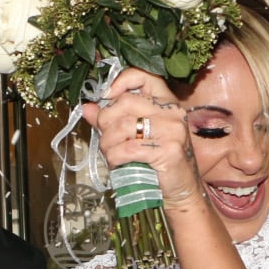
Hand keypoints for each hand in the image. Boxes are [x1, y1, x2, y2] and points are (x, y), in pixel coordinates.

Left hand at [81, 68, 202, 209]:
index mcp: (166, 102)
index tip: (105, 97)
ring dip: (108, 144)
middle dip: (106, 122)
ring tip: (110, 155)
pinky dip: (115, 158)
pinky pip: (129, 149)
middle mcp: (172, 112)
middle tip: (105, 140)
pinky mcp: (169, 151)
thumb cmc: (157, 164)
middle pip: (125, 102)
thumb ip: (112, 121)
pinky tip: (116, 164)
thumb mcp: (136, 137)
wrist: (181, 191)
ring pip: (124, 127)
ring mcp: (172, 130)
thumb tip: (87, 108)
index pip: (143, 76)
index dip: (120, 82)